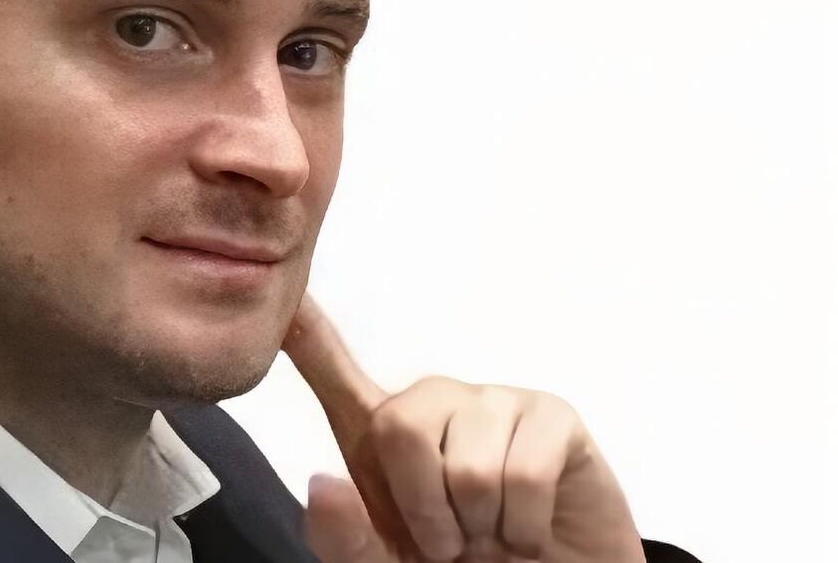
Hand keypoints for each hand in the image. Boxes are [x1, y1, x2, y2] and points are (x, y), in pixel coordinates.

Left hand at [281, 293, 645, 562]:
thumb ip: (347, 539)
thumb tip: (323, 485)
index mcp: (384, 438)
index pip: (335, 373)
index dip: (309, 336)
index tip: (285, 299)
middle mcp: (436, 406)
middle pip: (400, 426)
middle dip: (427, 509)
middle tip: (453, 542)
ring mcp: (495, 404)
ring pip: (469, 466)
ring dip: (482, 527)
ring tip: (493, 533)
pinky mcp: (552, 418)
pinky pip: (526, 473)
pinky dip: (524, 527)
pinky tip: (528, 531)